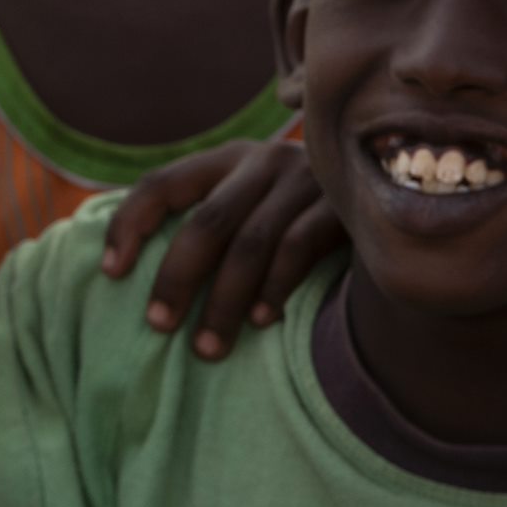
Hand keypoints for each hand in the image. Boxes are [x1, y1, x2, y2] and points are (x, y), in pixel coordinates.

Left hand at [102, 140, 346, 359]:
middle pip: (206, 223)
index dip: (128, 225)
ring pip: (250, 244)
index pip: (160, 184)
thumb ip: (207, 219)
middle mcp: (262, 162)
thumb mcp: (249, 202)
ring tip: (206, 347)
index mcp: (226, 159)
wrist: (396, 197)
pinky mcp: (344, 205)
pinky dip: (275, 288)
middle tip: (158, 326)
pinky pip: (299, 248)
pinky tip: (260, 322)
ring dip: (224, 301)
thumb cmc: (297, 214)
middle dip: (177, 278)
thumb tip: (128, 268)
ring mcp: (306, 180)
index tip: (110, 273)